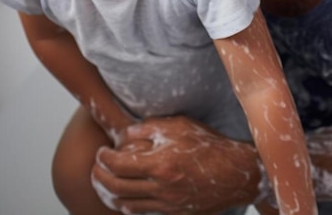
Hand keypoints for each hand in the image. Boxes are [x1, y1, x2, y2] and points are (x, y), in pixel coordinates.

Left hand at [92, 115, 261, 213]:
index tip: (101, 151)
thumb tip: (125, 134)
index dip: (104, 158)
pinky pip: (143, 212)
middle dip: (100, 178)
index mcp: (160, 164)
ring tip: (104, 183)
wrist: (235, 173)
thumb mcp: (179, 126)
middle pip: (116, 188)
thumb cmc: (208, 145)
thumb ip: (149, 128)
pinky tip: (126, 195)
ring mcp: (167, 204)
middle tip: (96, 168)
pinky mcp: (174, 213)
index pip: (119, 165)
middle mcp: (160, 188)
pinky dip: (128, 204)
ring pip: (126, 206)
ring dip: (109, 195)